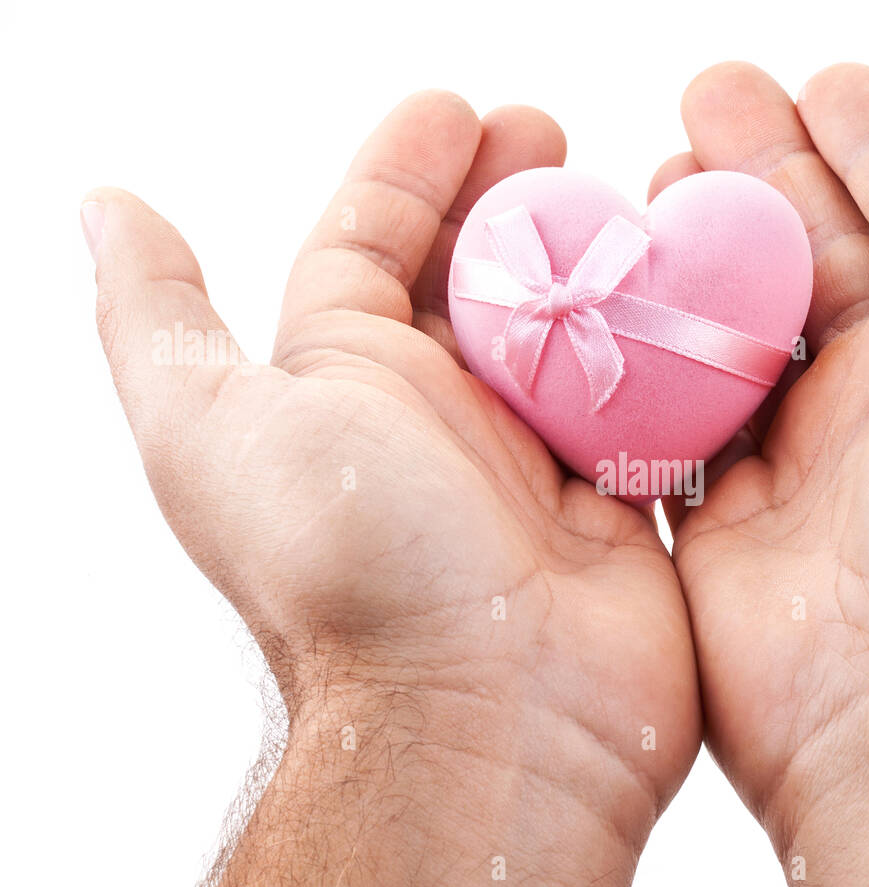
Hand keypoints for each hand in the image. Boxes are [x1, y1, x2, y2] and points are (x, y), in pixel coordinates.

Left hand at [85, 93, 698, 886]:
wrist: (490, 719)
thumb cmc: (351, 572)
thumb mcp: (216, 428)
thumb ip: (160, 318)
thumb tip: (106, 207)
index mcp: (350, 390)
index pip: (370, 249)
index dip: (408, 172)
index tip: (461, 112)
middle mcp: (441, 422)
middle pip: (478, 279)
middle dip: (512, 199)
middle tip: (554, 138)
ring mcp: (536, 462)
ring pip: (569, 328)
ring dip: (595, 258)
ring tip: (632, 196)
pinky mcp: (619, 501)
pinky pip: (645, 399)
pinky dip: (662, 343)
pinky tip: (687, 287)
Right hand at [660, 63, 868, 886]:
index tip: (820, 78)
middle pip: (814, 245)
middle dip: (762, 167)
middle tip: (706, 101)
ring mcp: (800, 446)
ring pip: (740, 318)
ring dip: (699, 248)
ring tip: (653, 183)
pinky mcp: (724, 507)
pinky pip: (682, 409)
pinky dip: (652, 354)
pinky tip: (618, 295)